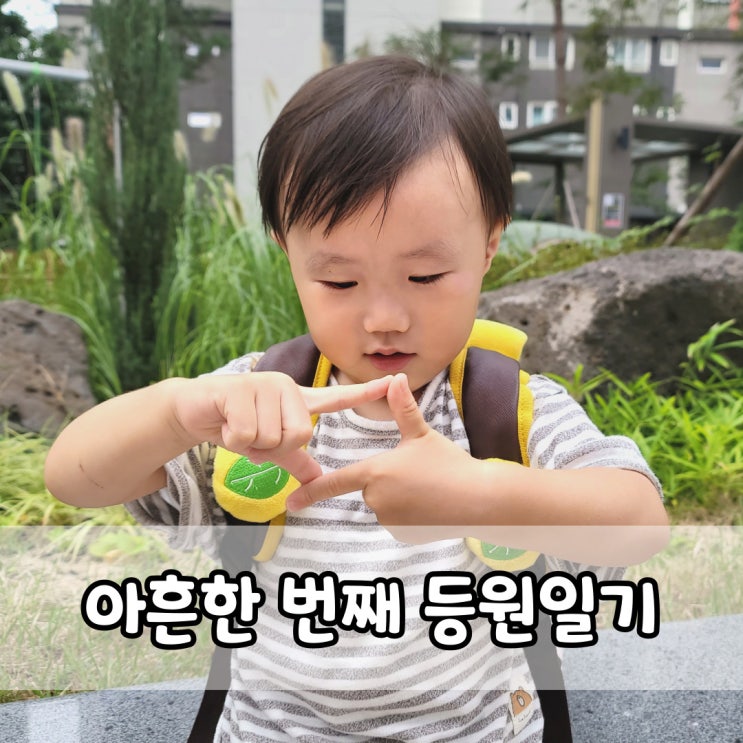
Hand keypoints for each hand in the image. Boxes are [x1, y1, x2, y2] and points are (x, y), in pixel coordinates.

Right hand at [172, 372, 392, 483]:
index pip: (337, 397)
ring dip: (249, 443)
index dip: (366, 392)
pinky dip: (233, 440)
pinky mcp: (240, 389)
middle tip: (253, 435)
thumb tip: (317, 480)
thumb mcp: (269, 446)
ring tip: (238, 426)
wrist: (195, 410)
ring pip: (270, 437)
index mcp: (297, 400)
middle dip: (271, 447)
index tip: (396, 380)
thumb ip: (294, 460)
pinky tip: (225, 423)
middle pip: (299, 435)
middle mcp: (286, 388)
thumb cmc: (236, 424)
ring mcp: (264, 385)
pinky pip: (247, 433)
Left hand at [285, 374, 486, 539]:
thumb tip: (396, 377)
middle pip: (369, 487)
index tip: (291, 503)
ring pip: (384, 504)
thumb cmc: (449, 464)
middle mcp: (376, 499)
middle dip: (387, 480)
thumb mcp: (423, 434)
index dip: (310, 492)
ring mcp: (389, 520)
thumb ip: (403, 408)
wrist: (479, 501)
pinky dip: (409, 514)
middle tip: (418, 474)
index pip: (335, 482)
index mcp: (375, 472)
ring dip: (398, 497)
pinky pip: (397, 520)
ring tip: (427, 489)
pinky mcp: (403, 535)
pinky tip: (430, 506)